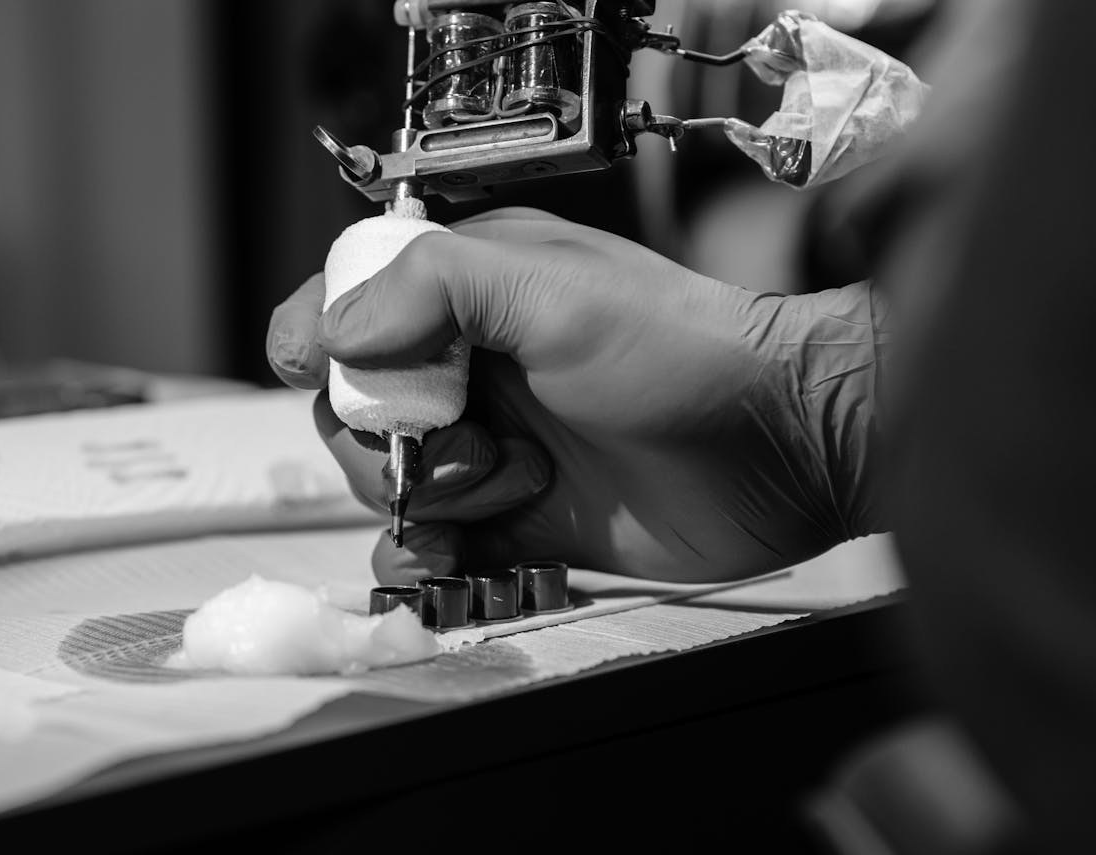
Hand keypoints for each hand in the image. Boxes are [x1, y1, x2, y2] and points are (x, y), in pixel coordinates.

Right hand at [268, 208, 882, 584]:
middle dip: (391, 439)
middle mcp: (466, 368)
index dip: (317, 343)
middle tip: (475, 442)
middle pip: (350, 412)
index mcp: (466, 295)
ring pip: (384, 486)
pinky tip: (467, 554)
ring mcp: (487, 448)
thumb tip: (334, 335)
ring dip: (431, 498)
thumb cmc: (680, 350)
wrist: (778, 448)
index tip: (329, 375)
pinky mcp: (512, 521)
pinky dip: (426, 560)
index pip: (342, 309)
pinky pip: (427, 550)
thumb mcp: (554, 289)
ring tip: (518, 483)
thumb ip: (435, 287)